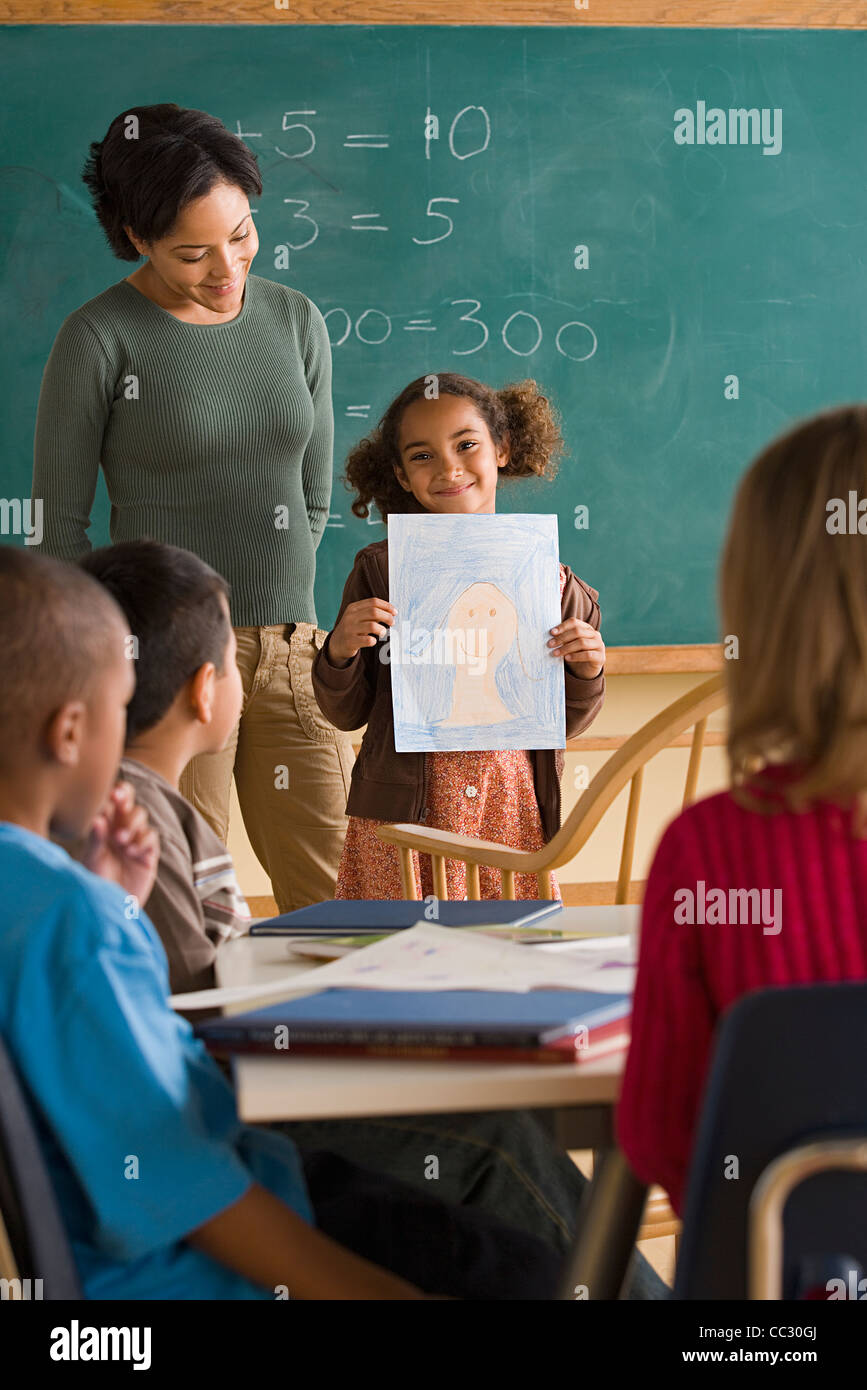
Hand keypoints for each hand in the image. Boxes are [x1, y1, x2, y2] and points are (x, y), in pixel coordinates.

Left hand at [82, 780, 158, 906]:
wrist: (111, 906)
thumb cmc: (96, 882)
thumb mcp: (92, 859)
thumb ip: (96, 839)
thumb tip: (97, 818)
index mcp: (104, 826)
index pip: (112, 802)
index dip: (116, 793)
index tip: (113, 794)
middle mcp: (121, 829)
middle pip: (130, 805)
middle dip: (126, 803)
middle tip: (119, 805)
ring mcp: (136, 840)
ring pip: (142, 818)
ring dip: (132, 824)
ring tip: (121, 840)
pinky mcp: (148, 853)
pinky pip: (151, 837)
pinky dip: (143, 840)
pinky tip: (132, 852)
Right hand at [328, 598, 396, 664]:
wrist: (336, 644)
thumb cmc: (352, 629)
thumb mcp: (358, 618)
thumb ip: (372, 614)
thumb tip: (391, 612)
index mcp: (353, 608)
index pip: (373, 602)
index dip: (386, 606)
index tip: (394, 612)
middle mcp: (350, 617)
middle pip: (374, 612)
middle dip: (387, 617)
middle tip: (392, 622)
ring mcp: (349, 629)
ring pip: (372, 626)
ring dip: (381, 629)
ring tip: (383, 632)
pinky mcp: (350, 641)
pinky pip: (368, 640)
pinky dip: (374, 641)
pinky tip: (373, 641)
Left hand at [548, 618, 604, 677]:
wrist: (586, 671)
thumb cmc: (575, 654)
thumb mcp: (569, 644)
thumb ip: (563, 639)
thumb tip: (550, 636)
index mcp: (586, 628)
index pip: (574, 622)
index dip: (563, 626)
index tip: (551, 633)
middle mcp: (594, 634)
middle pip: (578, 632)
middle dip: (562, 638)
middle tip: (550, 644)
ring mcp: (599, 645)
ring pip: (582, 643)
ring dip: (566, 648)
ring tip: (556, 653)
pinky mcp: (600, 657)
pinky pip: (588, 655)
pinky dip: (576, 656)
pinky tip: (567, 658)